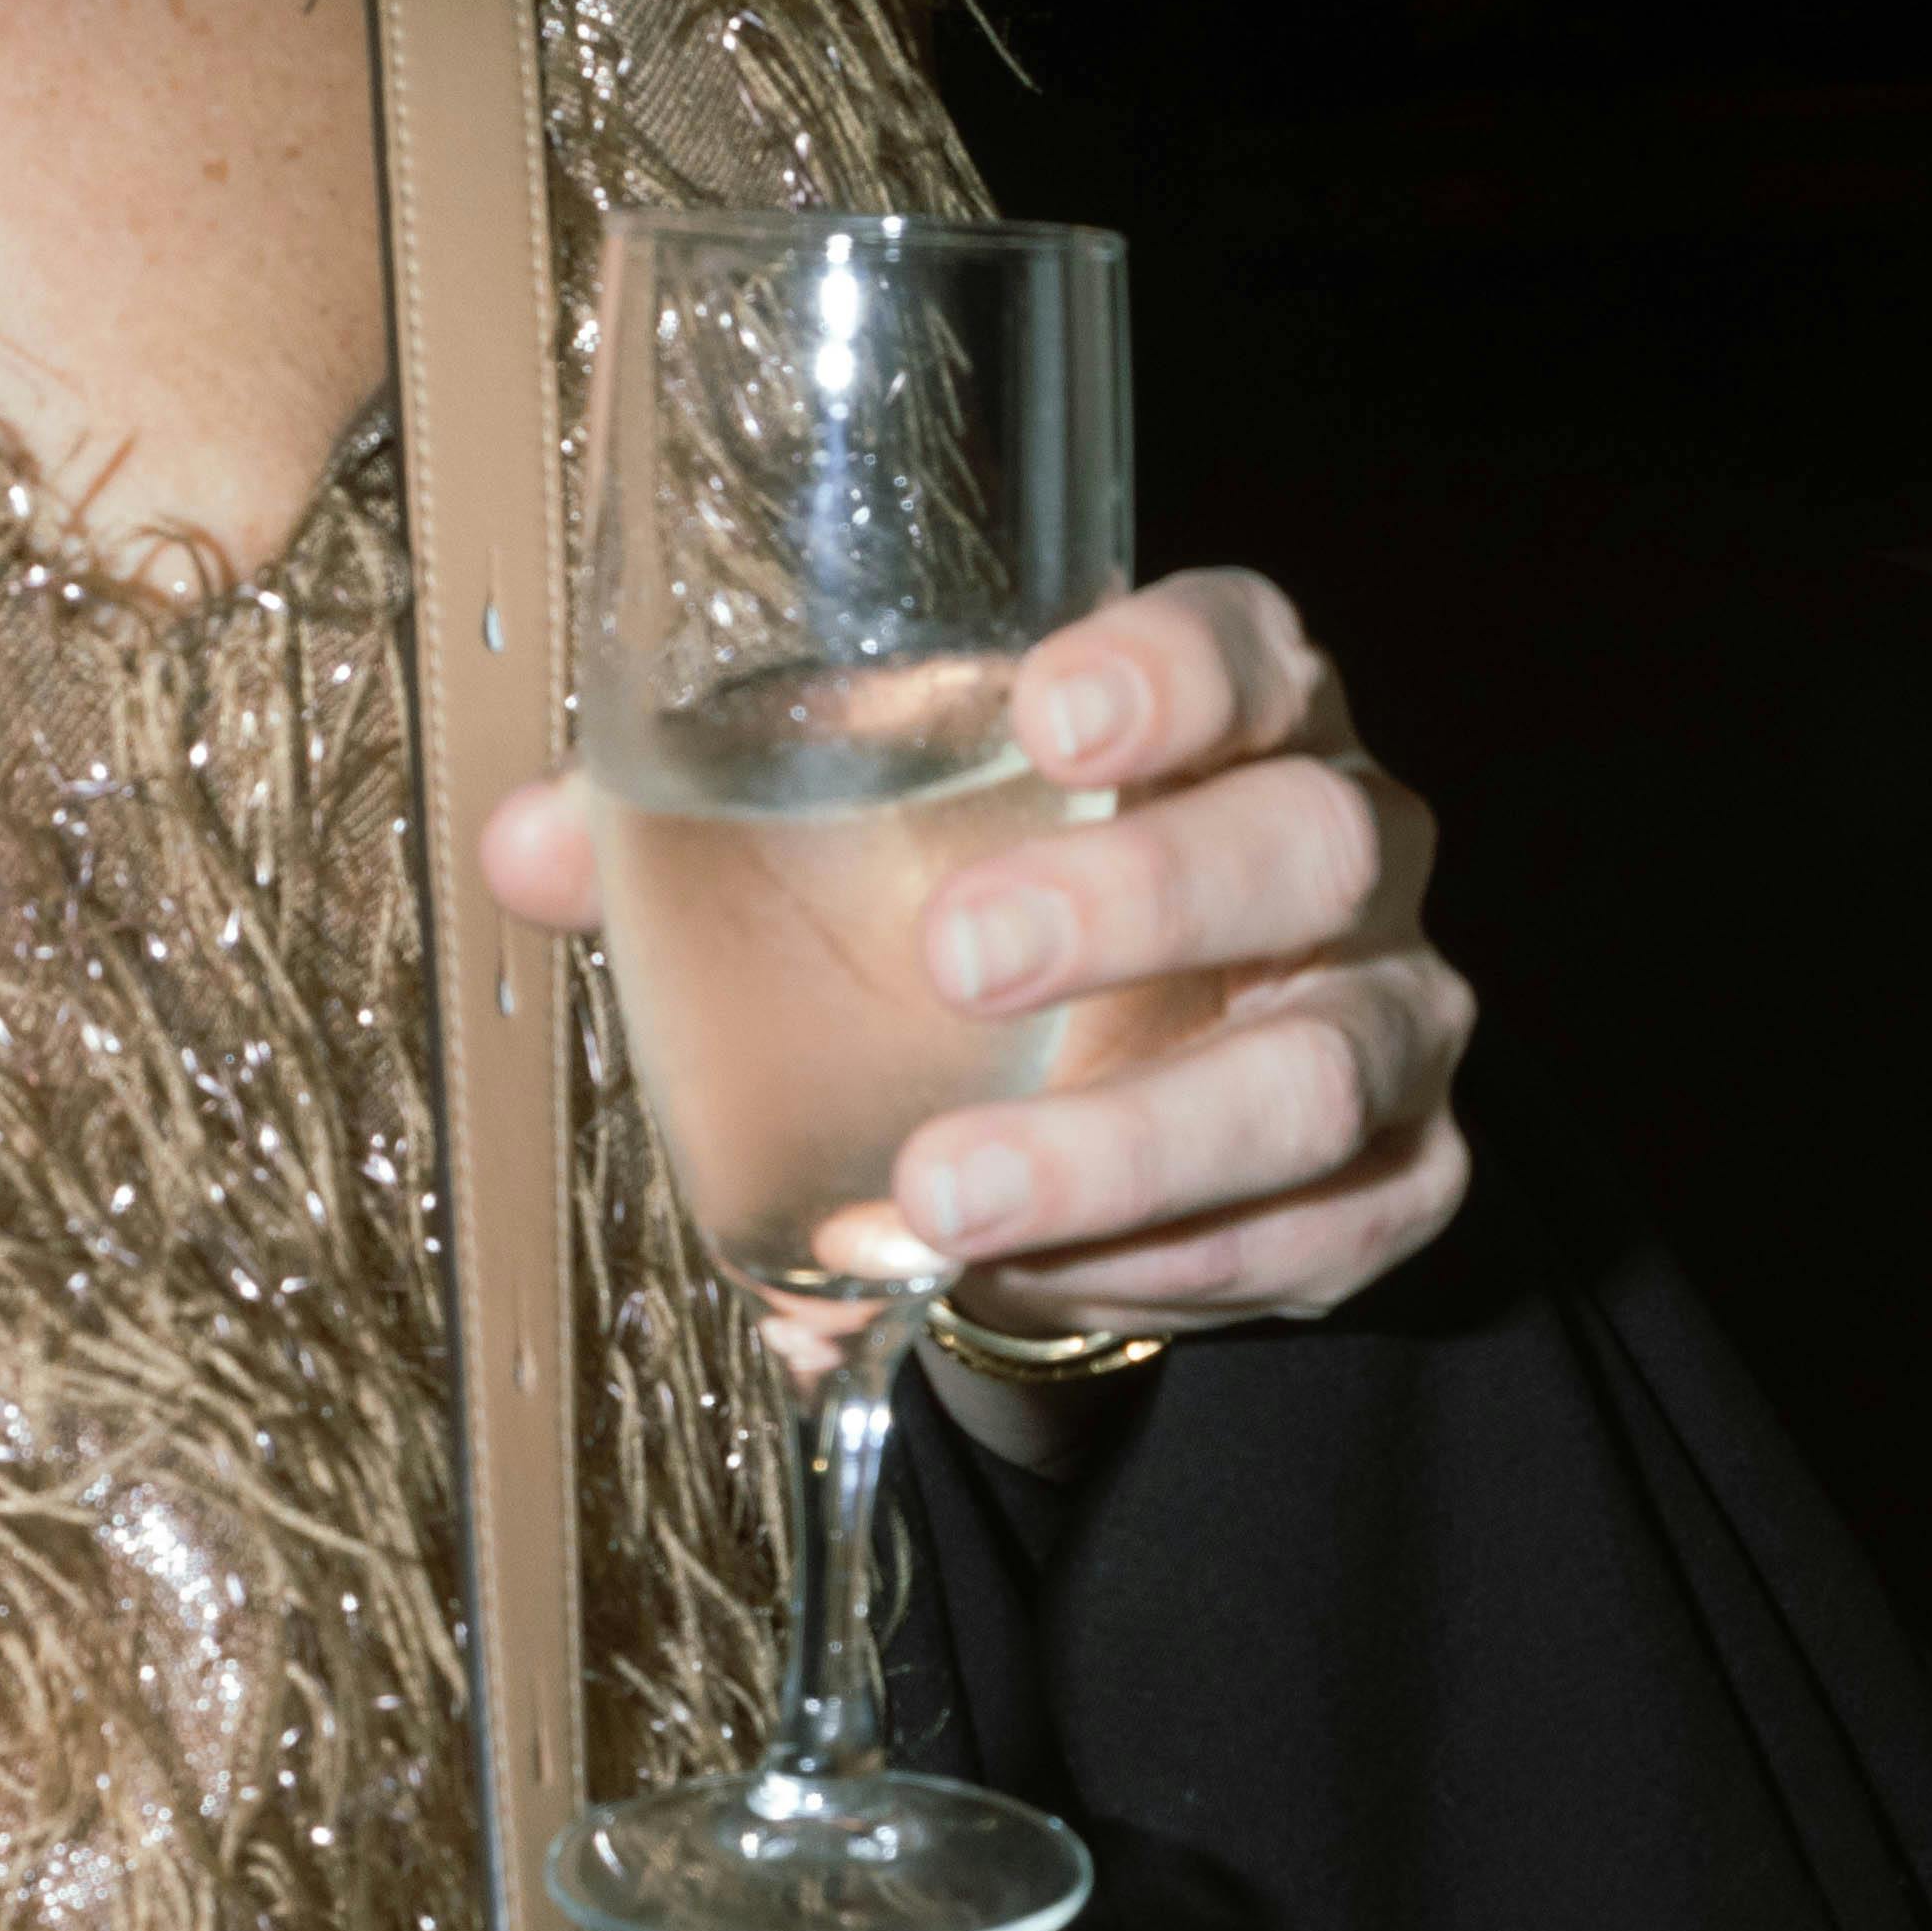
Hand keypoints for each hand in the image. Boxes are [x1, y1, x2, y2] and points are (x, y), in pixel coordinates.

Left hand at [481, 566, 1476, 1366]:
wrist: (1137, 1103)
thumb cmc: (997, 918)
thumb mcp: (866, 852)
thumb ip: (700, 839)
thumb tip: (527, 848)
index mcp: (1234, 714)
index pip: (1249, 646)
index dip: (1172, 670)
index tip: (1050, 715)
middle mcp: (1348, 844)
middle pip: (1308, 844)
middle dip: (1142, 899)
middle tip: (958, 959)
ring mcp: (1393, 1016)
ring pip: (1325, 1068)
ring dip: (1134, 1143)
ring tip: (948, 1196)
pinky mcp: (1404, 1178)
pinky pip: (1328, 1229)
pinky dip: (1177, 1268)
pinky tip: (1037, 1284)